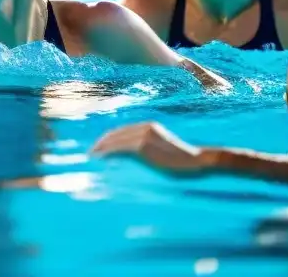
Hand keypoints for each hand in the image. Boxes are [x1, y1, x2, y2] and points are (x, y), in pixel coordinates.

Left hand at [90, 121, 218, 176]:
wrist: (197, 161)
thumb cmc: (184, 161)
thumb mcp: (163, 151)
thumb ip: (149, 150)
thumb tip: (134, 159)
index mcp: (149, 126)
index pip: (122, 131)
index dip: (108, 139)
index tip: (99, 148)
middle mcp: (145, 127)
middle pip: (116, 134)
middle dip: (102, 143)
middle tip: (91, 154)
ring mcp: (144, 135)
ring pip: (115, 140)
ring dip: (102, 148)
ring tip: (92, 157)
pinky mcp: (143, 145)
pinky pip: (120, 148)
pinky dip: (108, 152)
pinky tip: (100, 158)